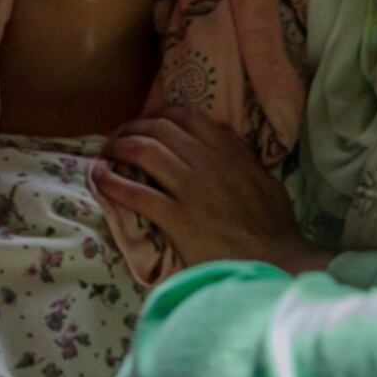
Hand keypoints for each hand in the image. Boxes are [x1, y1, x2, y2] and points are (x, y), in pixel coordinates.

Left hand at [96, 112, 319, 273]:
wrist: (277, 260)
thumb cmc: (273, 226)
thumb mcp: (265, 180)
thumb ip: (242, 157)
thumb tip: (225, 140)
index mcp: (229, 152)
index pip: (187, 117)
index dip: (159, 115)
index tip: (146, 124)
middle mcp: (208, 163)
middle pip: (158, 130)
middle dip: (131, 129)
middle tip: (117, 139)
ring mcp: (191, 189)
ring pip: (143, 152)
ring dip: (116, 149)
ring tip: (104, 155)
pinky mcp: (177, 219)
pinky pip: (136, 193)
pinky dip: (111, 182)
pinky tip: (99, 179)